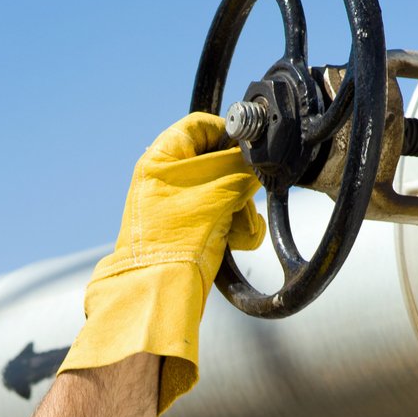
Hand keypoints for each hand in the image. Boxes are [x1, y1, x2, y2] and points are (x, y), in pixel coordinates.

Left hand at [56, 113, 265, 413]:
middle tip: (246, 193)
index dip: (227, 133)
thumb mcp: (219, 190)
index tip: (249, 148)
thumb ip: (241, 167)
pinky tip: (237, 240)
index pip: (199, 126)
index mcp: (161, 157)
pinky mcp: (189, 231)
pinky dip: (234, 228)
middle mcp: (165, 178)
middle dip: (239, 181)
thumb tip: (256, 159)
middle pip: (217, 161)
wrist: (163, 290)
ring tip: (241, 225)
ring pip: (224, 192)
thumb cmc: (180, 237)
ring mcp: (176, 206)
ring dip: (241, 209)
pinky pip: (221, 218)